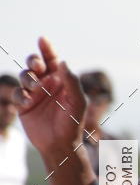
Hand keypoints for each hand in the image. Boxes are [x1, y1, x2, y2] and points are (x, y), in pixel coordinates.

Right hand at [16, 37, 85, 155]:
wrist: (60, 145)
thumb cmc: (73, 123)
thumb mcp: (77, 102)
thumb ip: (71, 82)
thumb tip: (62, 62)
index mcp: (61, 80)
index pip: (52, 60)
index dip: (46, 48)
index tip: (42, 39)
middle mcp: (46, 84)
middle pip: (35, 64)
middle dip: (33, 60)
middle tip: (37, 67)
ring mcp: (34, 94)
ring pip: (24, 76)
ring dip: (27, 77)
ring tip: (34, 87)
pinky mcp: (23, 105)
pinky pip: (17, 94)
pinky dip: (20, 95)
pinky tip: (26, 101)